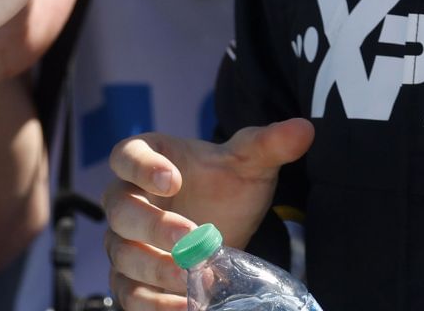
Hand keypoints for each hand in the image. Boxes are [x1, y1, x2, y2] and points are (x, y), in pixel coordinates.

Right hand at [103, 119, 314, 309]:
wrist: (224, 224)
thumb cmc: (225, 185)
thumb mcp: (249, 163)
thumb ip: (270, 144)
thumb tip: (304, 130)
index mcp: (145, 159)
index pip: (125, 156)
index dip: (142, 168)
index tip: (173, 180)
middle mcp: (125, 199)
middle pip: (119, 210)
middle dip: (152, 226)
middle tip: (189, 238)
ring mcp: (124, 242)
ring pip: (123, 255)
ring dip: (156, 269)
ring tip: (196, 277)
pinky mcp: (131, 279)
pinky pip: (128, 294)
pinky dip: (153, 304)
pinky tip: (186, 306)